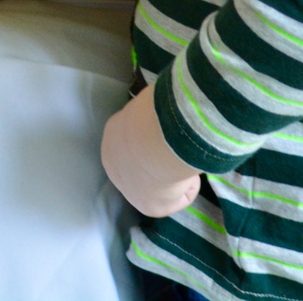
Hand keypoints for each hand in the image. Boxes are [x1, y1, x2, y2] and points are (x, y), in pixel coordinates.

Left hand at [101, 82, 201, 216]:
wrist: (154, 140)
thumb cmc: (154, 115)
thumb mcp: (152, 102)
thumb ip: (158, 106)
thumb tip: (174, 95)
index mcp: (112, 136)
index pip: (135, 140)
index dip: (157, 138)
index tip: (174, 132)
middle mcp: (114, 165)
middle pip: (145, 166)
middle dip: (164, 160)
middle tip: (185, 149)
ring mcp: (128, 189)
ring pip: (163, 182)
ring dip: (178, 174)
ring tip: (188, 160)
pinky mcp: (149, 207)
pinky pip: (178, 196)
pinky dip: (190, 186)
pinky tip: (189, 174)